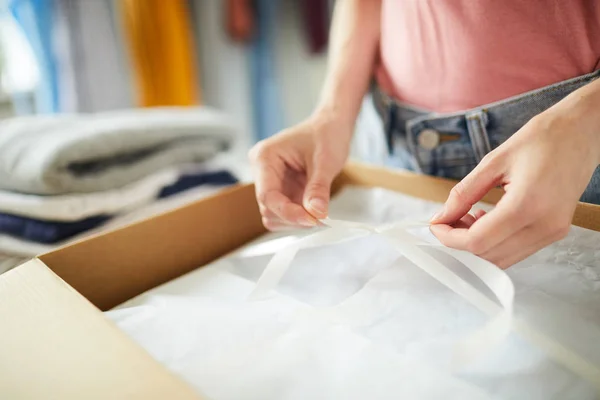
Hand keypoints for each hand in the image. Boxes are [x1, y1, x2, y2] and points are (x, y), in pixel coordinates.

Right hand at [249, 113, 351, 230]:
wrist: (331, 126)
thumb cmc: (326, 134)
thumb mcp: (326, 160)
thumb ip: (319, 188)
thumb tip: (316, 213)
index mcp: (265, 157)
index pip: (267, 195)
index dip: (287, 212)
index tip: (311, 220)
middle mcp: (262, 171)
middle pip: (269, 208)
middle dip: (294, 217)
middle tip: (321, 218)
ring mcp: (271, 183)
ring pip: (274, 215)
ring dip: (296, 219)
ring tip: (319, 212)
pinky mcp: (281, 191)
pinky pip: (284, 213)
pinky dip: (299, 217)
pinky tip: (314, 209)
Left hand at [430, 108, 599, 267]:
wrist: (583, 131)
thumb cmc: (542, 139)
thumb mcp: (493, 161)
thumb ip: (464, 193)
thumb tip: (441, 216)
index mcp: (527, 205)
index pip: (478, 241)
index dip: (450, 238)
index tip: (436, 224)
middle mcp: (544, 226)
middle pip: (488, 256)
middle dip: (460, 242)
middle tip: (449, 219)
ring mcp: (553, 232)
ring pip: (502, 259)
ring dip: (477, 244)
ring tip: (469, 215)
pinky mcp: (555, 232)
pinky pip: (517, 250)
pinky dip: (495, 241)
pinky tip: (487, 217)